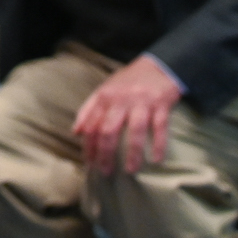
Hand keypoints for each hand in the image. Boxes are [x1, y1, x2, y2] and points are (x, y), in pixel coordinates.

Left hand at [74, 55, 183, 176]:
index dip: (89, 146)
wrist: (158, 66)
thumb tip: (76, 131)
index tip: (90, 163)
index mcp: (105, 96)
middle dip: (106, 153)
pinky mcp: (161, 104)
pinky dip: (159, 145)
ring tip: (131, 170)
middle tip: (106, 171)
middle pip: (109, 130)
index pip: (92, 125)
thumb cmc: (127, 82)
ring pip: (136, 131)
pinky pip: (160, 128)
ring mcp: (142, 102)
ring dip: (133, 153)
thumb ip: (88, 109)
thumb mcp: (104, 90)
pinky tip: (156, 160)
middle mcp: (122, 99)